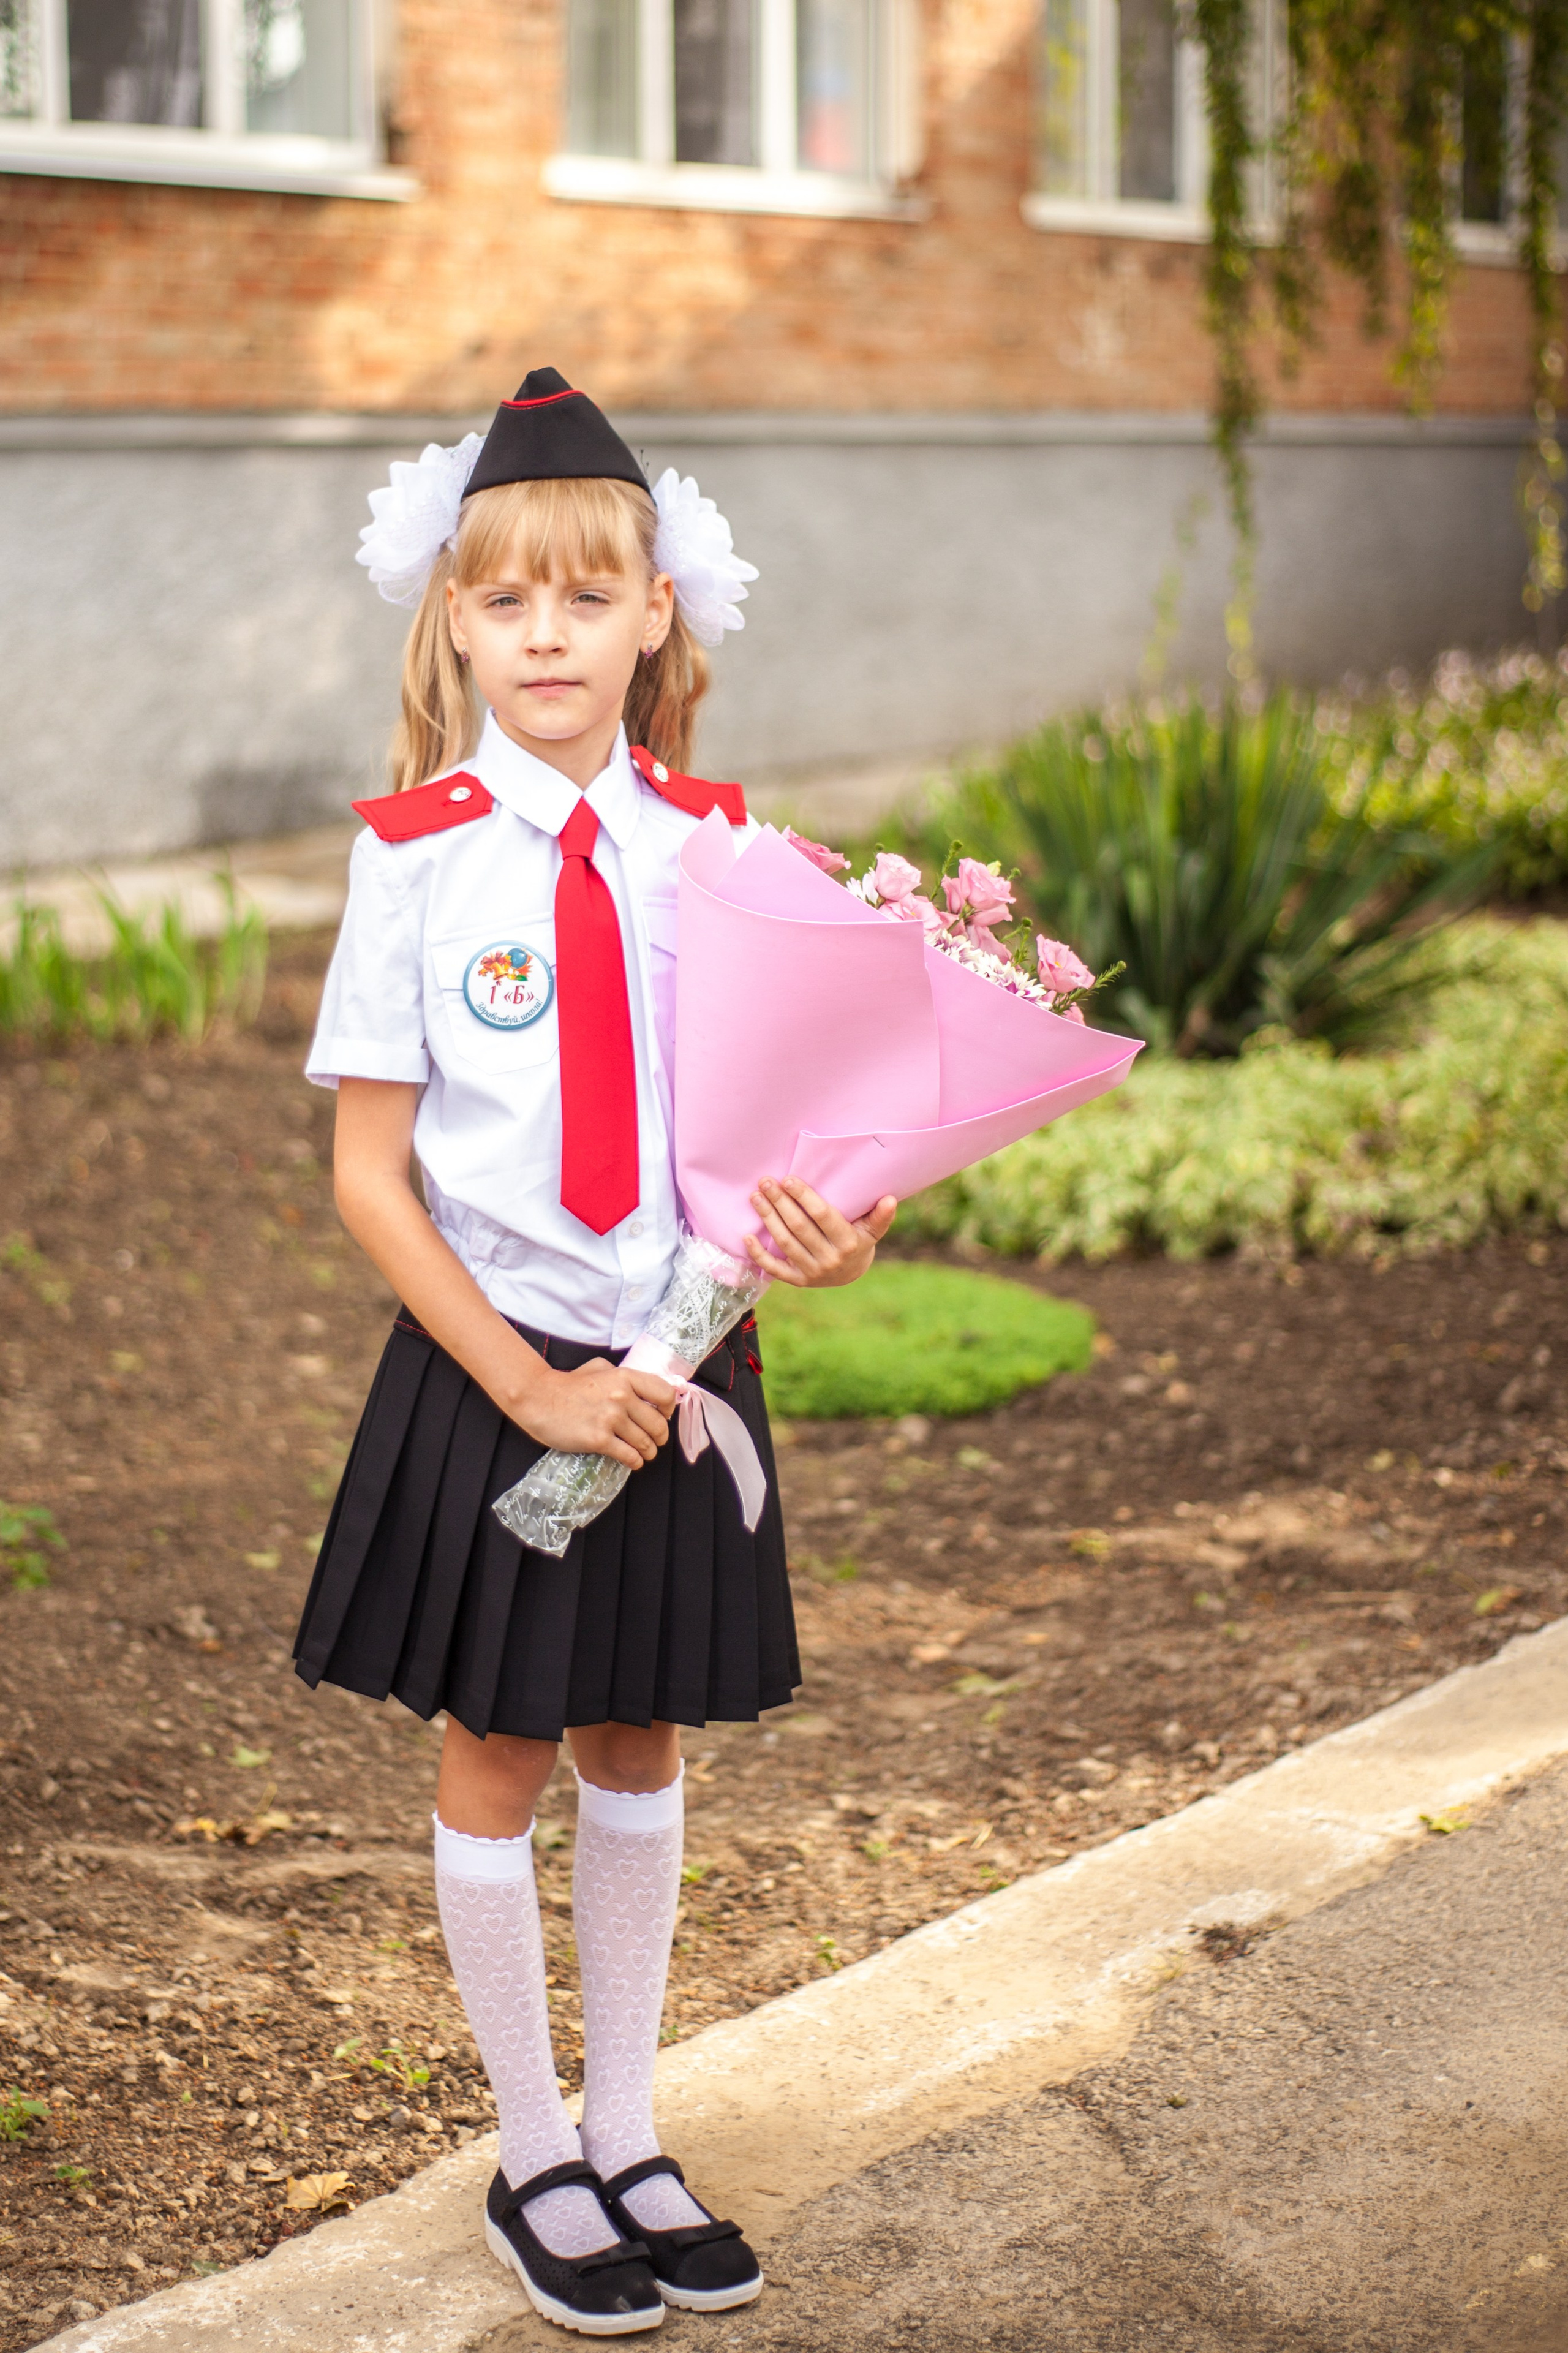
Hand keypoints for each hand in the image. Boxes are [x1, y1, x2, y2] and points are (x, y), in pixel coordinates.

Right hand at [515, 1359, 676, 1469]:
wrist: (538, 1399)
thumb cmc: (567, 1385)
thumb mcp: (597, 1368)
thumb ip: (621, 1374)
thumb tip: (644, 1388)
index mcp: (625, 1377)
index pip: (665, 1394)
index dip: (669, 1409)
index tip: (663, 1416)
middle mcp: (622, 1397)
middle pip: (658, 1424)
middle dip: (660, 1437)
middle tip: (655, 1441)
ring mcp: (611, 1419)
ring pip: (645, 1443)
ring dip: (648, 1452)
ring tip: (644, 1454)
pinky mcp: (599, 1439)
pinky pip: (629, 1455)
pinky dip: (634, 1462)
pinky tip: (632, 1462)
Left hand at [744, 1176, 897, 1287]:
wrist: (850, 1274)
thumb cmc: (859, 1241)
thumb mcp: (872, 1230)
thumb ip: (880, 1216)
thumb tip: (890, 1199)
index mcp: (848, 1243)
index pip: (822, 1216)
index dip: (804, 1197)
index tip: (788, 1180)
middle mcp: (829, 1259)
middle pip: (799, 1227)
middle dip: (780, 1203)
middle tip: (765, 1182)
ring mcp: (812, 1272)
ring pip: (785, 1242)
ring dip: (768, 1218)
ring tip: (756, 1197)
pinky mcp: (798, 1281)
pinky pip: (775, 1269)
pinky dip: (759, 1255)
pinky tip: (746, 1237)